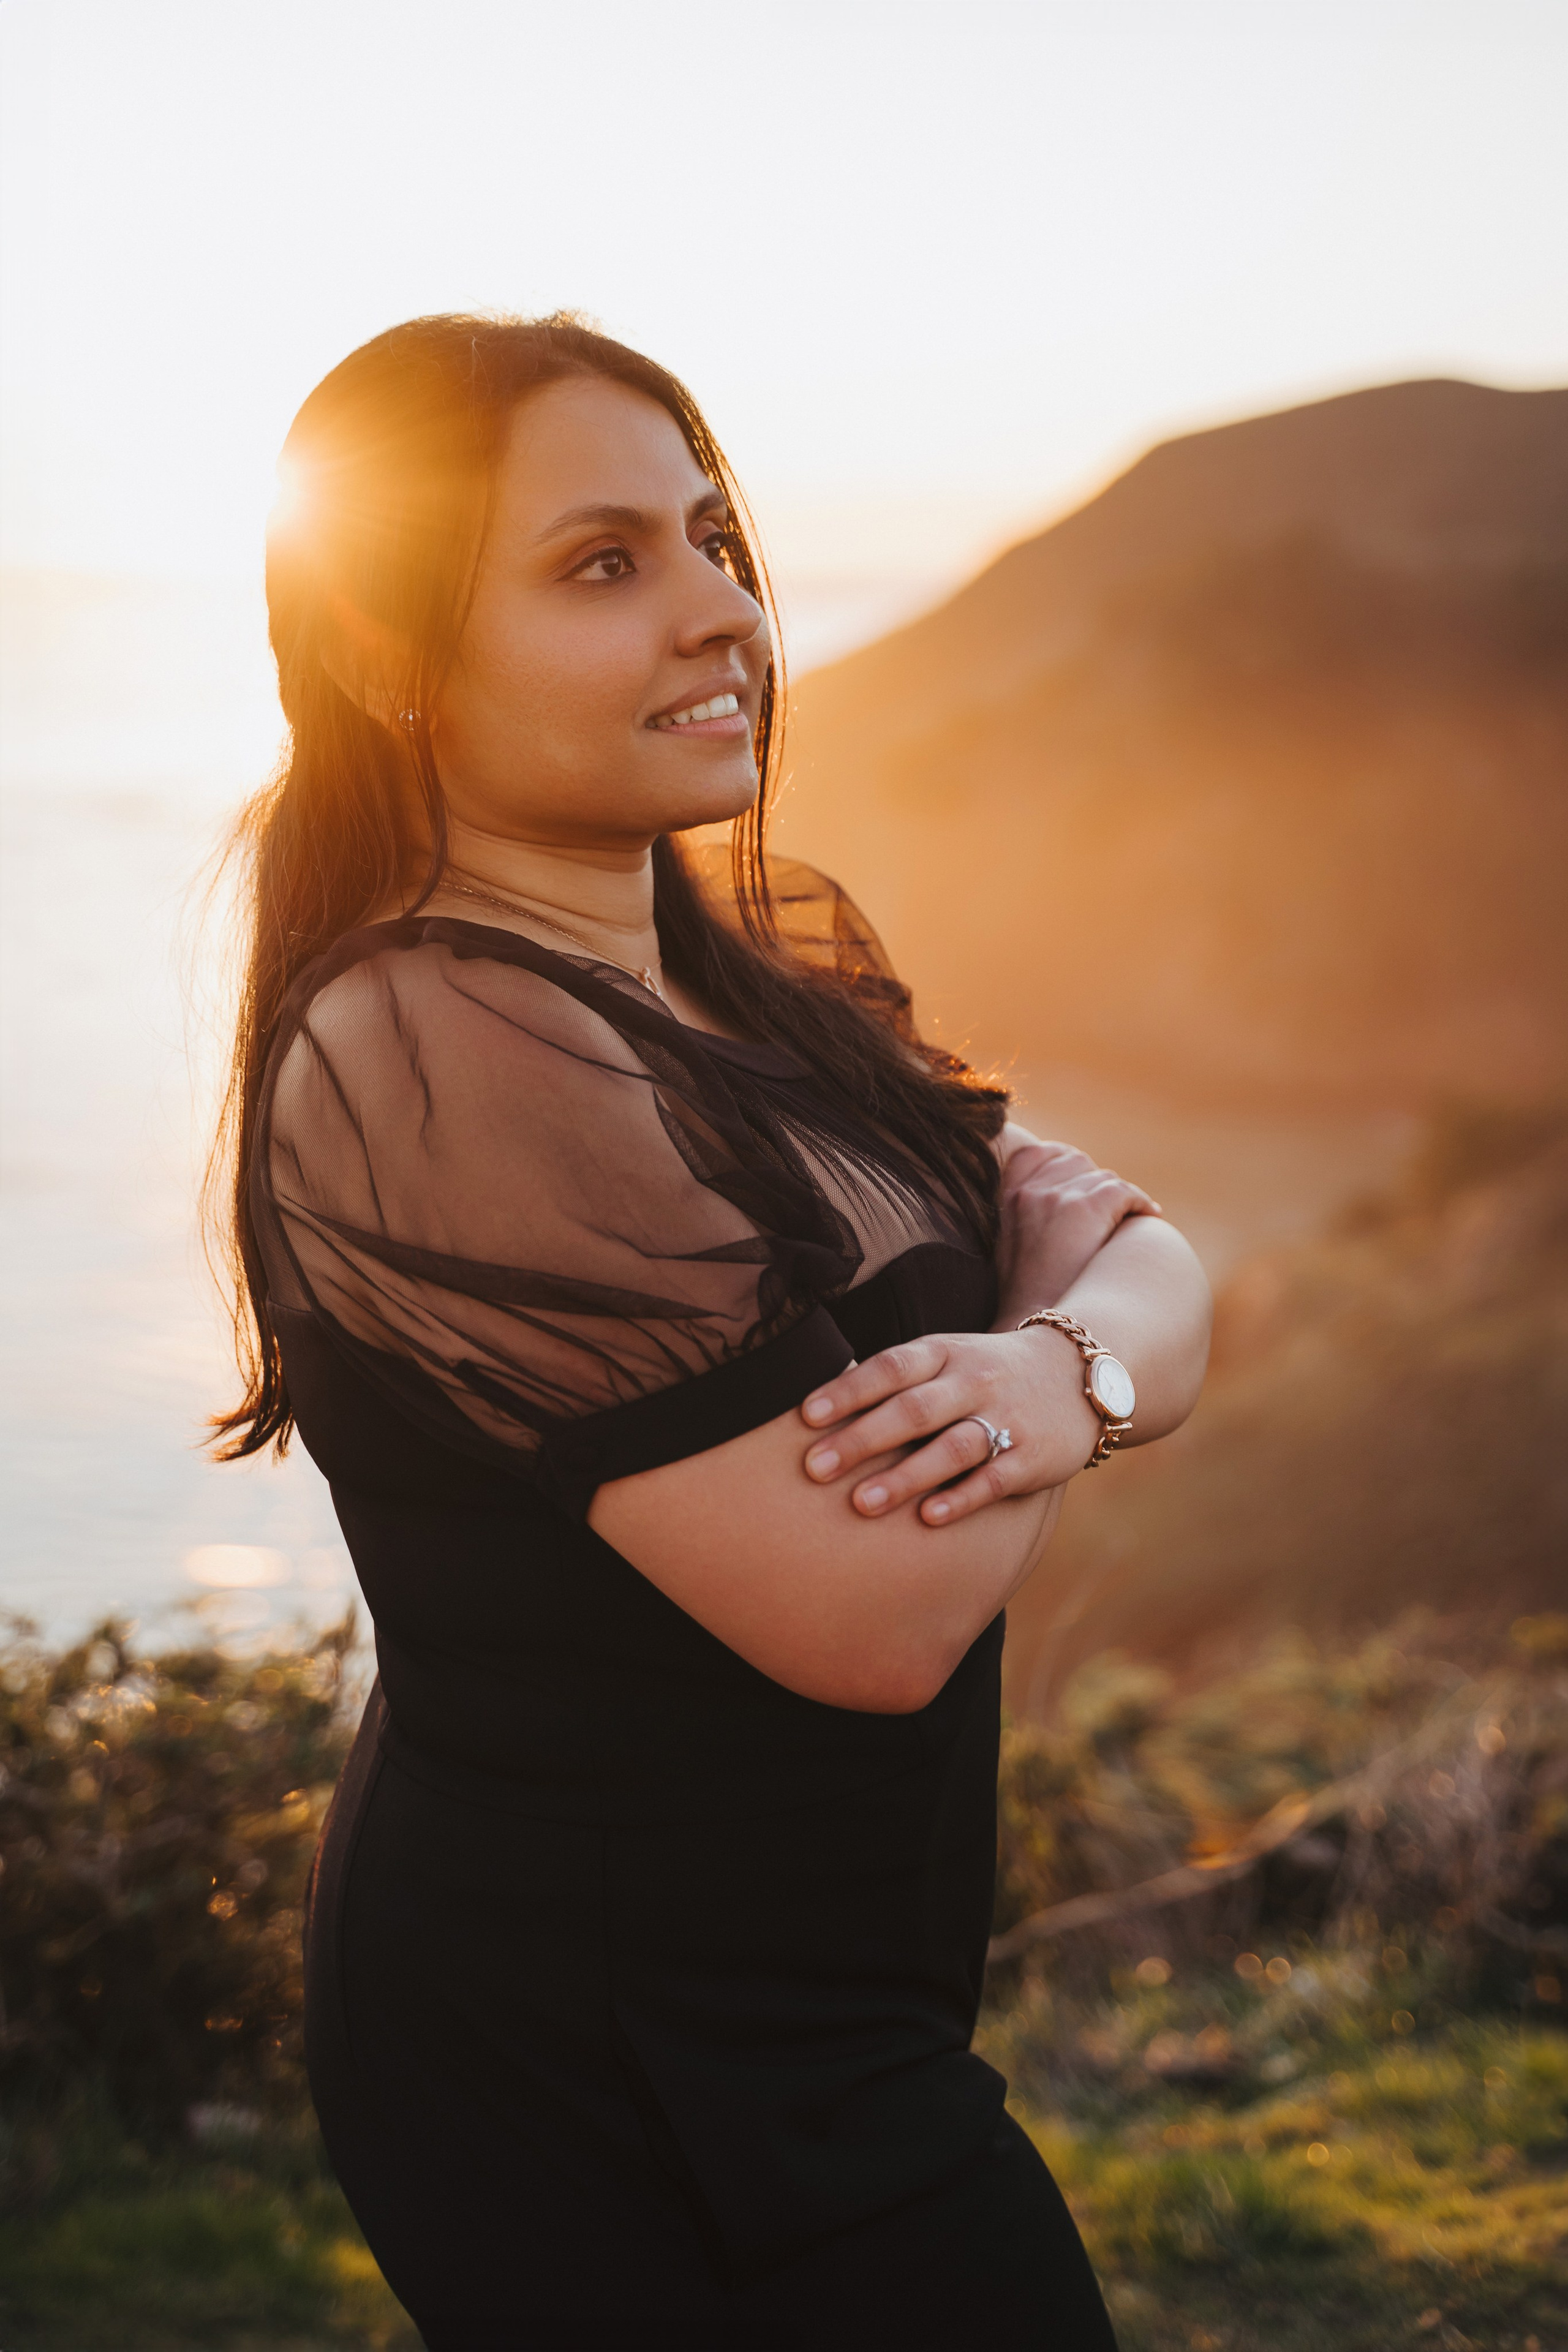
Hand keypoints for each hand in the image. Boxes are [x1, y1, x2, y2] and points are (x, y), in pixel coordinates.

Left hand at [799, 1326, 1099, 1527]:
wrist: (1080, 1373)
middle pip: (913, 1409)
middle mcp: (975, 1381)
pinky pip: (995, 1478)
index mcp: (946, 1352)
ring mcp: (1008, 1417)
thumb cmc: (986, 1372)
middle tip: (814, 1468)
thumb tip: (818, 1408)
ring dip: (905, 1475)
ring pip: (952, 1446)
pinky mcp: (1034, 1455)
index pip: (891, 1367)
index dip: (848, 1391)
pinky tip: (928, 1518)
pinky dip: (962, 1497)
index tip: (805, 1417)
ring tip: (860, 1503)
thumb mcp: (947, 1356)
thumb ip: (895, 1378)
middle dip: (861, 1439)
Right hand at [992, 1124, 1159, 1321]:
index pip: (1036, 1153)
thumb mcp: (1010, 1250)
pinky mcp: (1088, 1208)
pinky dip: (1140, 1202)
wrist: (1037, 1331)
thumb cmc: (1027, 1301)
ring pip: (1103, 1178)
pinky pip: (1124, 1191)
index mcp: (1008, 1198)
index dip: (1063, 1164)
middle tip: (1110, 1207)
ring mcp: (1059, 1197)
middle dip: (1094, 1183)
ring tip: (1130, 1216)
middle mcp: (1031, 1191)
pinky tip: (1149, 1216)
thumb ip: (1025, 1219)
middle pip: (1075, 1162)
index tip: (1080, 1184)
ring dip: (1119, 1197)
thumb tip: (1060, 1212)